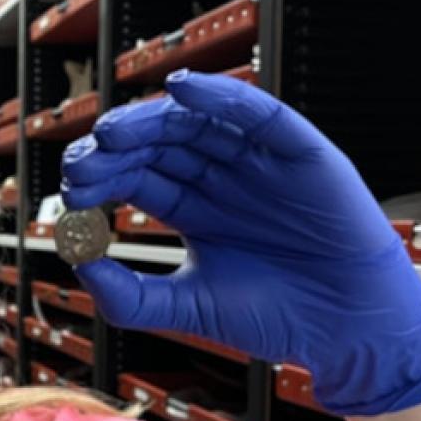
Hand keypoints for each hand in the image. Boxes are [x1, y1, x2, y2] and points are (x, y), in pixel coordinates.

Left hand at [61, 70, 420, 415]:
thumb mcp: (188, 306)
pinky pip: (256, 114)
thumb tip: (79, 265)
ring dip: (151, 121)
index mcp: (192, 209)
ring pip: (196, 125)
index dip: (104, 177)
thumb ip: (131, 296)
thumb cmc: (275, 317)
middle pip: (158, 147)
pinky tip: (183, 90)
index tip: (73, 188)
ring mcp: (256, 162)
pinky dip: (220, 97)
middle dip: (117, 150)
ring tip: (113, 130)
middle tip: (83, 160)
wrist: (347, 330)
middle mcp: (219, 178)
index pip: (136, 178)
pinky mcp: (297, 151)